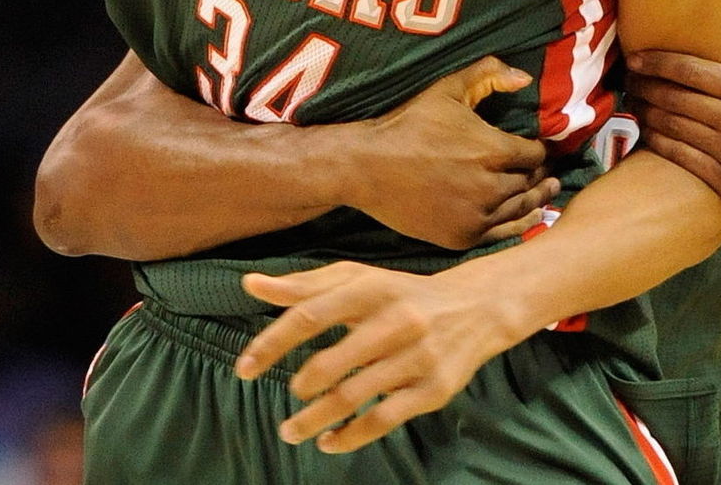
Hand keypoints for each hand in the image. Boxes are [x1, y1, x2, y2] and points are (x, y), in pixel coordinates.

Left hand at [234, 262, 518, 452]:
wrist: (476, 307)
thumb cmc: (401, 293)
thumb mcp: (358, 279)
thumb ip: (304, 286)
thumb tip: (249, 285)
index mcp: (371, 288)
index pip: (310, 314)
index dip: (272, 343)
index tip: (244, 368)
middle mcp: (396, 320)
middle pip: (332, 362)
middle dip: (300, 387)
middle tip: (286, 397)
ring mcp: (417, 356)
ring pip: (355, 395)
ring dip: (315, 419)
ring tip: (290, 431)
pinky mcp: (433, 389)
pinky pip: (383, 419)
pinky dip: (350, 436)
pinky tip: (328, 441)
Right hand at [349, 57, 556, 248]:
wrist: (367, 167)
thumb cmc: (408, 124)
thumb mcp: (447, 90)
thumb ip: (488, 75)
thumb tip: (525, 76)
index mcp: (491, 149)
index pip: (535, 154)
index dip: (539, 150)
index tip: (539, 149)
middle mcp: (489, 185)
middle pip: (530, 183)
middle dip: (538, 175)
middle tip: (548, 173)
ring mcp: (476, 215)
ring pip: (520, 209)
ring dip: (533, 200)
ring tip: (545, 194)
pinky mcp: (461, 236)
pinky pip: (501, 233)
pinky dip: (516, 224)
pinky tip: (528, 218)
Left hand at [624, 0, 720, 218]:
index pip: (693, 71)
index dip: (658, 63)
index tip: (635, 58)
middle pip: (676, 98)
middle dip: (645, 87)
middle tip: (627, 79)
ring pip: (673, 127)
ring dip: (645, 113)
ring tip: (632, 102)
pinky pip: (678, 157)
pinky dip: (656, 142)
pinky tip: (645, 131)